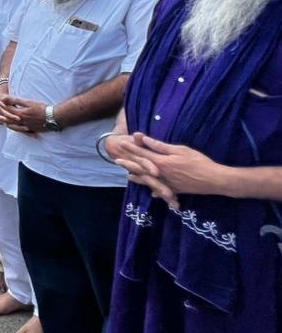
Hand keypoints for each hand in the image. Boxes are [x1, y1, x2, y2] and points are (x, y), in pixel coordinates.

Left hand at [0, 94, 45, 133]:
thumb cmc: (42, 108)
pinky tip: (14, 127)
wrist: (55, 117)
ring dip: (7, 123)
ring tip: (1, 121)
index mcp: (20, 114)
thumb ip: (16, 101)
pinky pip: (21, 131)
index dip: (0, 107)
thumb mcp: (29, 102)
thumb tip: (4, 98)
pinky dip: (16, 129)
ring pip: (13, 126)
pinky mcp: (32, 130)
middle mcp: (21, 122)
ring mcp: (26, 127)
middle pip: (7, 119)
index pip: (7, 111)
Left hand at [112, 134, 228, 208]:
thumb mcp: (180, 150)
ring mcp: (167, 184)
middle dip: (129, 163)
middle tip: (117, 161)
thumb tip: (145, 140)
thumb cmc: (199, 162)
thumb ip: (161, 146)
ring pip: (149, 181)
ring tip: (129, 177)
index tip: (122, 143)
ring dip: (138, 178)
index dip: (132, 148)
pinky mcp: (176, 190)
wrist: (214, 180)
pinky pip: (162, 191)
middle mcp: (161, 174)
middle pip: (142, 168)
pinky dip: (156, 191)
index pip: (143, 153)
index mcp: (162, 162)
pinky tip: (151, 193)